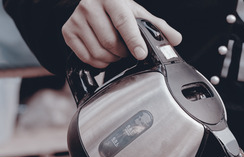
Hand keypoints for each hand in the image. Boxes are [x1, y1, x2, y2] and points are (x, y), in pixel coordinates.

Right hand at [62, 0, 181, 68]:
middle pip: (110, 42)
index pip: (123, 21)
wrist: (91, 4)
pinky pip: (86, 58)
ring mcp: (76, 19)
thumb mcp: (137, 14)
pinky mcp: (68, 32)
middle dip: (123, 52)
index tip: (140, 53)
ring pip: (99, 52)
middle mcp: (90, 5)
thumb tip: (176, 39)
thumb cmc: (117, 10)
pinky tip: (104, 54)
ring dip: (112, 59)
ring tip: (116, 51)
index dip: (133, 40)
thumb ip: (157, 27)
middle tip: (127, 50)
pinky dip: (99, 62)